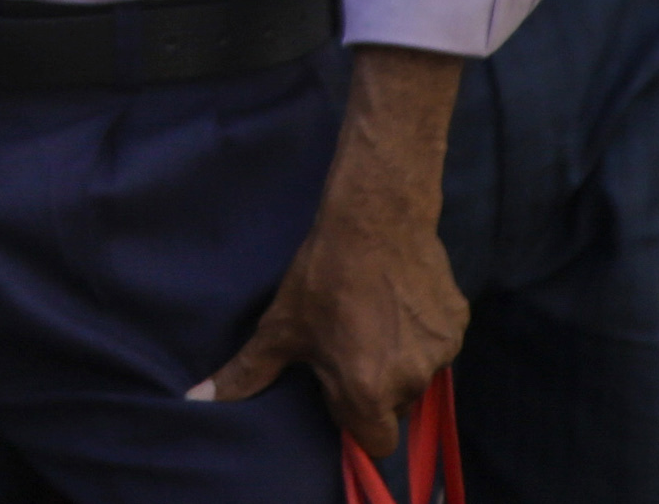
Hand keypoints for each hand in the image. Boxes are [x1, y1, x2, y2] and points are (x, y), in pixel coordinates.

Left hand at [191, 177, 466, 455]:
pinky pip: (438, 345)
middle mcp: (410, 380)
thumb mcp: (280, 327)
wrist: (375, 217)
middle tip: (351, 345)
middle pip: (395, 407)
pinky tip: (398, 303)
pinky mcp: (458, 324)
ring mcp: (441, 352)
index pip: (374, 441)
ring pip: (418, 375)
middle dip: (375, 387)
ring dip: (398, 359)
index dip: (354, 418)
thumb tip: (200, 399)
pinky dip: (420, 333)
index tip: (339, 388)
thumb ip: (248, 373)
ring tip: (373, 319)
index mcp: (368, 391)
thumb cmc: (322, 276)